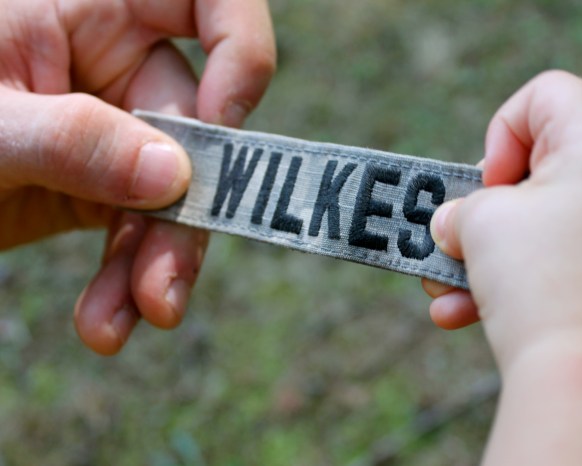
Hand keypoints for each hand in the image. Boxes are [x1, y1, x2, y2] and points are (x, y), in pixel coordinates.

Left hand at [0, 0, 275, 354]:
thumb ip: (74, 139)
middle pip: (199, 130)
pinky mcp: (105, 189)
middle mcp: (118, 65)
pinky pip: (143, 233)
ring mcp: (116, 132)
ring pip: (178, 197)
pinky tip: (109, 319)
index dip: (238, 52)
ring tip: (124, 319)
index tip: (223, 120)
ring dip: (158, 263)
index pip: (207, 2)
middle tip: (164, 286)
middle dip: (184, 214)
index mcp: (91, 7)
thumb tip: (174, 177)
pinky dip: (130, 279)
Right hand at [423, 71, 581, 463]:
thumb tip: (452, 226)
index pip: (548, 94)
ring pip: (537, 224)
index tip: (486, 185)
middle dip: (481, 207)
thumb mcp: (481, 224)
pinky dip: (508, 281)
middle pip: (536, 166)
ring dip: (481, 253)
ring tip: (441, 290)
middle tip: (458, 239)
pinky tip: (461, 314)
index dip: (501, 131)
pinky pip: (554, 262)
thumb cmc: (540, 281)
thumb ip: (460, 209)